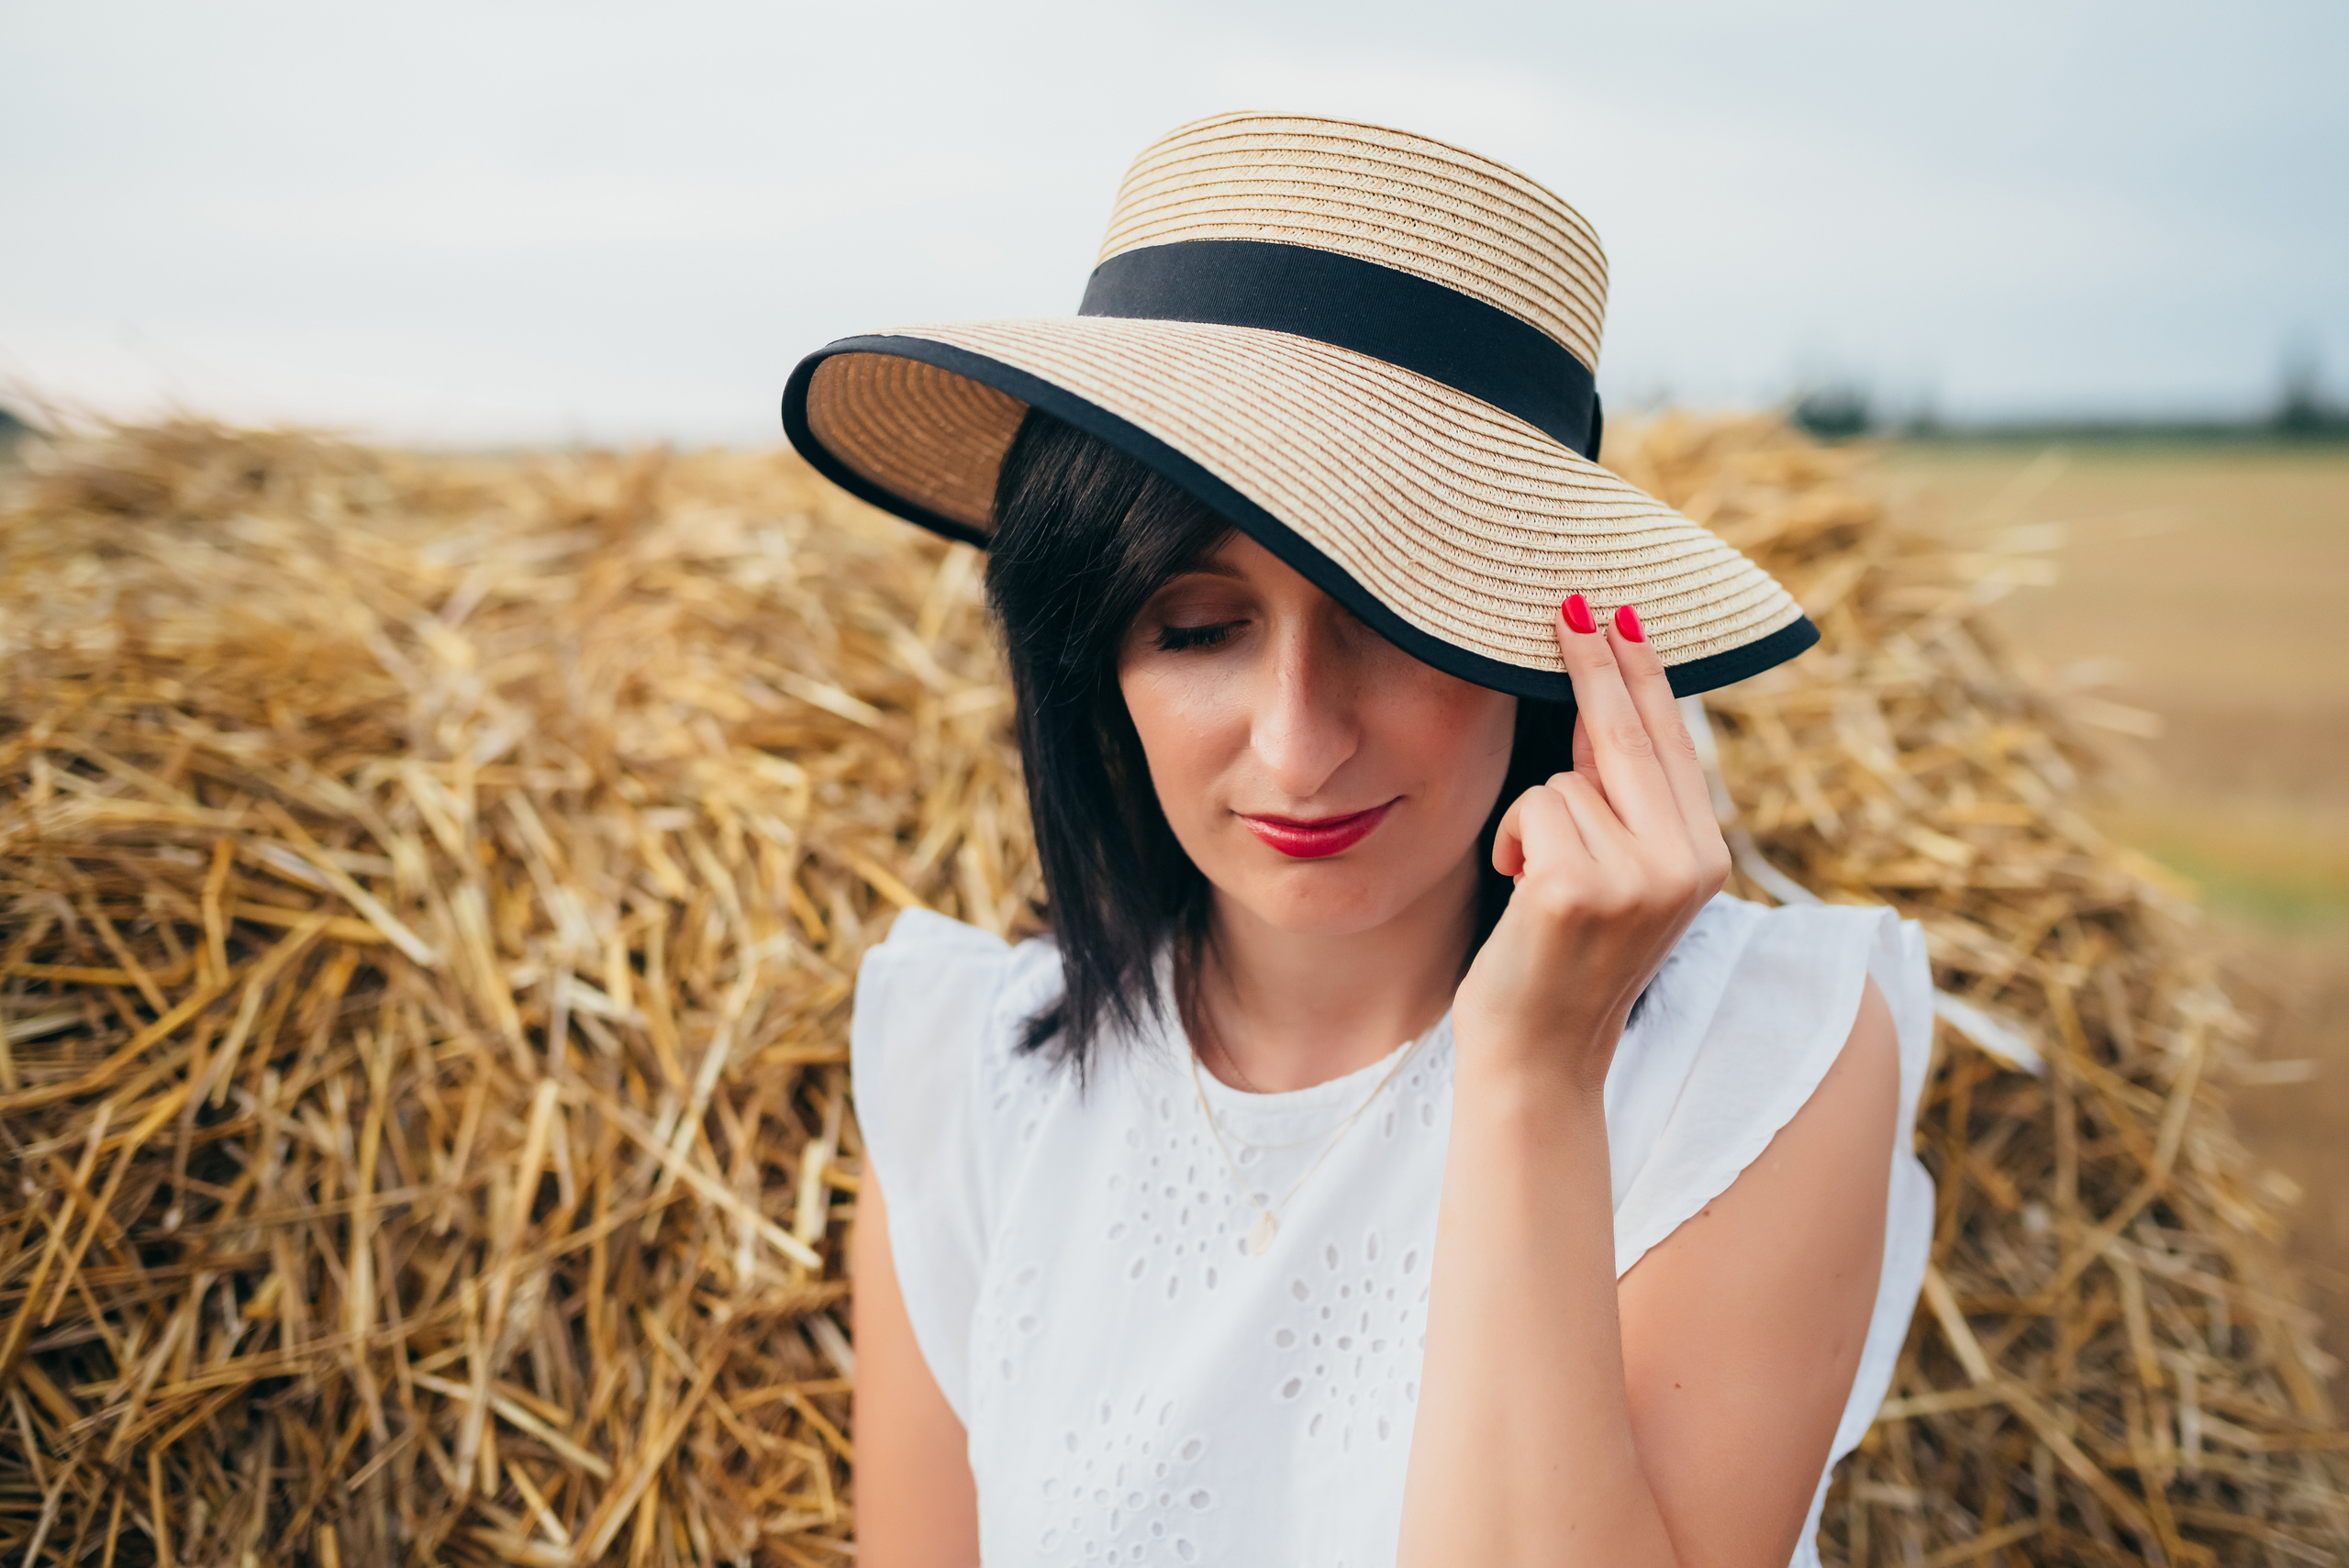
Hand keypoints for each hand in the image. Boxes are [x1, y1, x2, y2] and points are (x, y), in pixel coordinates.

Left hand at [1452, 597, 1731, 1093]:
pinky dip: (1510, 840)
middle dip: (1595, 661)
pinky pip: (1532, 807)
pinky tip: (1517, 891)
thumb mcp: (1618, 876)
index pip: (1669, 743)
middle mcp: (1685, 863)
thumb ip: (1625, 803)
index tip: (1621, 615)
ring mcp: (1637, 877)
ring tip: (1534, 882)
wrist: (1541, 1057)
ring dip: (1531, 819)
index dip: (1643, 674)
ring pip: (1563, 779)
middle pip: (1629, 733)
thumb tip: (1606, 697)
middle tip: (1567, 602)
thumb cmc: (1561, 959)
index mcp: (1704, 857)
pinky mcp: (1578, 887)